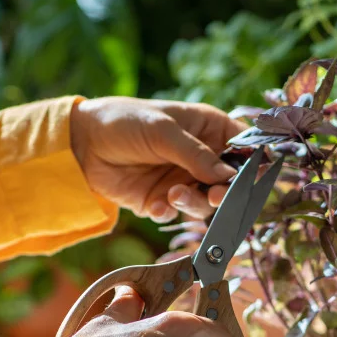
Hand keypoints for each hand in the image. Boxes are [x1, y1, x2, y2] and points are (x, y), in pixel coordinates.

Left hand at [70, 97, 244, 221]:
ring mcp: (182, 179)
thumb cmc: (125, 121)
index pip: (243, 149)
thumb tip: (228, 178)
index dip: (253, 165)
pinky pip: (176, 214)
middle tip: (217, 196)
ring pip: (205, 203)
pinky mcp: (161, 200)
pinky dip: (169, 212)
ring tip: (174, 193)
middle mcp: (200, 157)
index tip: (254, 180)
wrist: (82, 143)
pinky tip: (156, 204)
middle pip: (229, 183)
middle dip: (226, 193)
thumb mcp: (163, 131)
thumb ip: (196, 155)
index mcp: (209, 129)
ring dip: (194, 203)